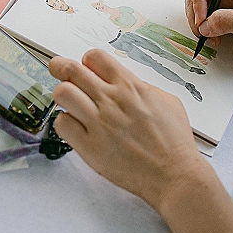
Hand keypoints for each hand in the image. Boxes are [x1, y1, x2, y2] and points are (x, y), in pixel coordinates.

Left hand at [48, 49, 204, 211]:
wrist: (174, 175)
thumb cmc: (174, 142)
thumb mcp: (167, 101)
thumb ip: (141, 87)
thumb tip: (124, 82)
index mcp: (130, 86)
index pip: (95, 57)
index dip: (87, 61)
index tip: (87, 68)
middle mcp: (112, 101)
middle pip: (71, 70)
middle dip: (60, 67)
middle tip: (58, 70)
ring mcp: (99, 123)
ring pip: (62, 93)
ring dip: (63, 95)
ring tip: (71, 103)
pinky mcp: (90, 147)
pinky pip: (62, 124)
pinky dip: (65, 122)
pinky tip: (76, 127)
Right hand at [185, 0, 232, 59]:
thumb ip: (225, 20)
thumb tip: (204, 25)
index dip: (197, 1)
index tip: (203, 21)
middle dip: (196, 16)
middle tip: (206, 33)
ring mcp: (225, 6)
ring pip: (198, 11)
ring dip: (200, 27)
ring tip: (213, 39)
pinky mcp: (226, 20)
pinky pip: (206, 23)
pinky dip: (205, 33)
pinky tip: (216, 41)